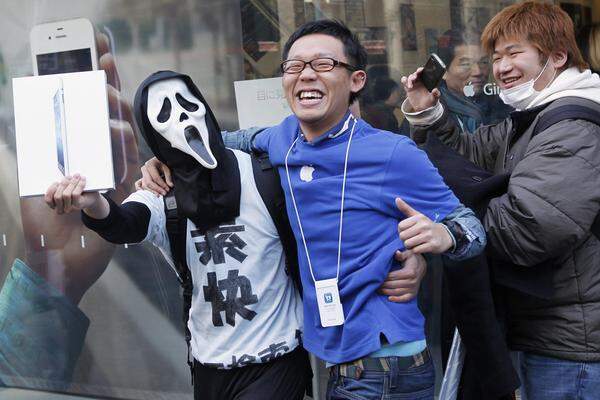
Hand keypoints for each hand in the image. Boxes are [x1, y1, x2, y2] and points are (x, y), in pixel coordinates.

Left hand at [18, 31, 138, 304]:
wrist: (57, 262)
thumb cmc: (43, 223)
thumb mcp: (36, 178)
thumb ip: (42, 151)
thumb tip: (43, 110)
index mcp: (78, 149)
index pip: (89, 108)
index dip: (95, 80)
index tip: (98, 51)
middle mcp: (98, 157)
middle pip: (110, 116)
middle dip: (109, 90)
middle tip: (104, 71)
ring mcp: (114, 175)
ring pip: (123, 138)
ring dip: (115, 120)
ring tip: (107, 108)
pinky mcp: (123, 195)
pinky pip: (126, 173)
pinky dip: (117, 166)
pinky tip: (109, 161)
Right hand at [139, 157, 171, 195]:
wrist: (158, 161)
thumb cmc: (162, 163)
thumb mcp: (167, 168)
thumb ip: (168, 177)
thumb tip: (170, 186)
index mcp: (150, 165)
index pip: (156, 177)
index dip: (162, 184)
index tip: (167, 189)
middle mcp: (144, 169)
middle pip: (149, 182)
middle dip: (157, 189)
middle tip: (164, 193)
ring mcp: (142, 174)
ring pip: (145, 185)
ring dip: (151, 191)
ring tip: (159, 195)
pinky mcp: (141, 178)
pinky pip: (138, 184)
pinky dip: (140, 189)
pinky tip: (145, 193)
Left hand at [379, 250, 425, 301]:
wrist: (421, 266)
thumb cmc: (412, 258)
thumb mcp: (408, 253)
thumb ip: (401, 254)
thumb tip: (396, 253)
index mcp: (410, 272)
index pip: (393, 276)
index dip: (384, 276)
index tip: (376, 276)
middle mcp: (412, 281)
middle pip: (393, 285)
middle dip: (383, 285)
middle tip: (373, 284)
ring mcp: (413, 288)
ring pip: (397, 292)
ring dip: (386, 292)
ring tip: (377, 290)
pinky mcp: (413, 294)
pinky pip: (405, 299)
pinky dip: (397, 299)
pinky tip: (389, 298)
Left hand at [396, 197, 452, 253]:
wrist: (444, 235)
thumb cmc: (426, 226)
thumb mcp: (417, 216)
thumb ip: (406, 208)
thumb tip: (397, 199)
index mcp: (418, 218)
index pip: (400, 226)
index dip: (401, 231)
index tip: (407, 231)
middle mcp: (424, 225)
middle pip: (402, 236)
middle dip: (405, 239)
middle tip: (411, 238)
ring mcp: (428, 235)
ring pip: (408, 244)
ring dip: (410, 246)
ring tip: (415, 243)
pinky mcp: (432, 245)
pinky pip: (416, 250)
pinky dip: (416, 250)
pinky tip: (420, 247)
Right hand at [400, 67, 439, 111]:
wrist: (423, 108)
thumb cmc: (430, 101)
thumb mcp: (434, 98)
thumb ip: (436, 94)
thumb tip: (435, 90)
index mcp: (427, 80)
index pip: (424, 72)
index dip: (421, 70)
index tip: (420, 70)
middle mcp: (420, 80)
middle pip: (416, 74)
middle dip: (415, 74)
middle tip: (415, 77)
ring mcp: (414, 84)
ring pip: (410, 77)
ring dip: (409, 79)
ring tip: (410, 86)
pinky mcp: (408, 88)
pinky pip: (404, 81)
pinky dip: (404, 81)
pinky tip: (407, 85)